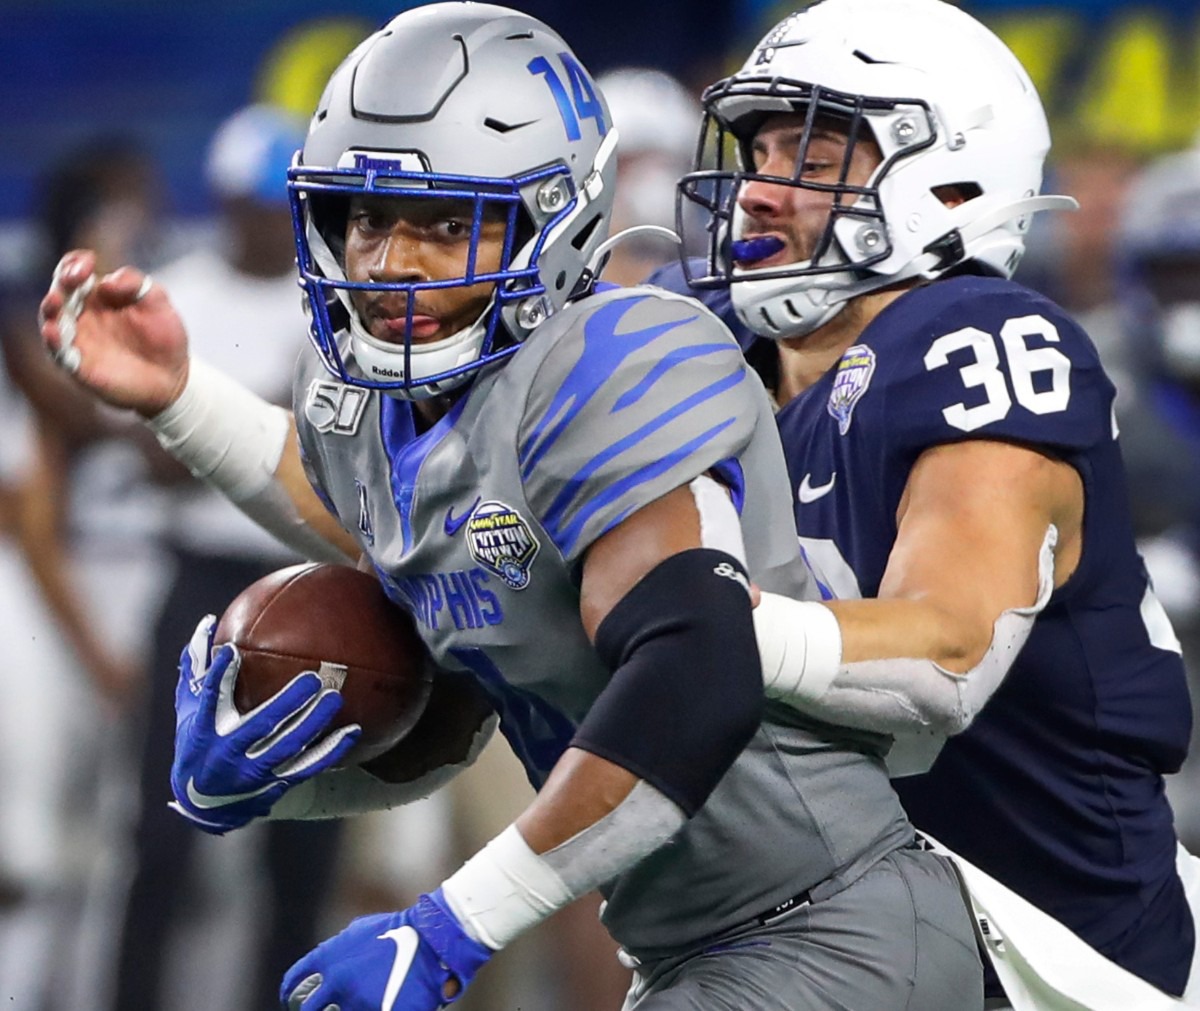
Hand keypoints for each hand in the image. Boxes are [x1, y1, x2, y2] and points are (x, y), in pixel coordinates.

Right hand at [38, 249, 189, 416]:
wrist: (173, 375)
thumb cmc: (164, 335)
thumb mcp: (156, 301)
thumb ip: (135, 283)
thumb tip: (104, 282)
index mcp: (98, 295)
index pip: (74, 271)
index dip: (74, 263)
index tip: (87, 264)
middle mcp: (82, 315)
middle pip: (60, 292)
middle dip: (61, 283)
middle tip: (72, 279)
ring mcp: (79, 340)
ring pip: (53, 321)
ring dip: (51, 310)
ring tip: (55, 302)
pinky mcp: (79, 366)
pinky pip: (59, 353)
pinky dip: (53, 342)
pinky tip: (54, 332)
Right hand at [170, 615, 360, 833]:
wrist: (204, 805)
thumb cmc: (196, 743)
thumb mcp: (188, 710)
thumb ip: (196, 668)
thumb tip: (207, 621)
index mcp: (202, 730)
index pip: (209, 700)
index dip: (220, 676)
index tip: (234, 650)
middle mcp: (226, 754)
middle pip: (259, 726)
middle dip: (286, 703)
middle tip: (312, 678)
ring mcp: (251, 773)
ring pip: (287, 747)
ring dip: (313, 723)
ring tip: (335, 698)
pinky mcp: (274, 786)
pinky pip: (307, 768)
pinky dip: (331, 751)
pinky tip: (353, 732)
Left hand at [281, 889, 491, 1010]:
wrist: (431, 940)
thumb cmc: (399, 929)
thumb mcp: (361, 930)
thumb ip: (339, 946)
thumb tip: (328, 957)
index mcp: (329, 958)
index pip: (294, 981)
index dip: (289, 993)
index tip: (289, 1000)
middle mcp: (338, 981)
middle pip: (309, 1010)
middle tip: (320, 1010)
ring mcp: (357, 1002)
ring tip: (353, 1004)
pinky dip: (367, 1010)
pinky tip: (376, 1006)